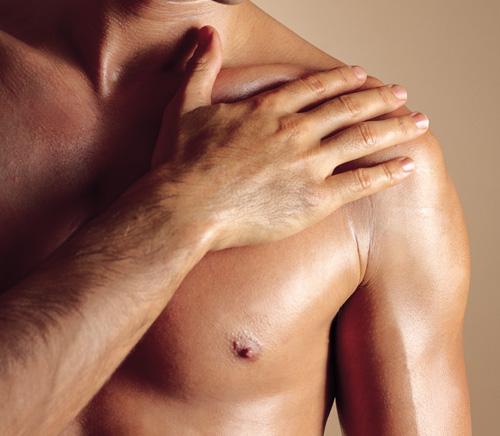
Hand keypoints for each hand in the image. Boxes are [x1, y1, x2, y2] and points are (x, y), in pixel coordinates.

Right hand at [151, 26, 428, 249]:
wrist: (184, 208)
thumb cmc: (179, 162)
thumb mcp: (184, 105)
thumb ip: (201, 67)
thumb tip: (205, 32)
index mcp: (268, 110)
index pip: (316, 88)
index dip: (342, 80)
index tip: (363, 77)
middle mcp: (294, 131)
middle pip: (349, 108)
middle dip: (380, 99)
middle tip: (402, 95)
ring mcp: (307, 164)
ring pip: (363, 139)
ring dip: (395, 128)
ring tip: (419, 123)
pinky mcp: (314, 199)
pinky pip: (360, 182)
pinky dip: (386, 172)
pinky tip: (407, 165)